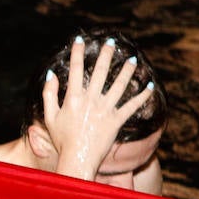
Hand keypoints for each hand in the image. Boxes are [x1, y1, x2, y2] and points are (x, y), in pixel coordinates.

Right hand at [43, 36, 154, 181]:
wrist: (77, 158)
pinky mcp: (117, 121)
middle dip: (106, 55)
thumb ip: (49, 94)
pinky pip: (132, 106)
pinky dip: (142, 96)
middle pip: (101, 72)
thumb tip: (51, 75)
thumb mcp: (50, 116)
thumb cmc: (62, 139)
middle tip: (112, 42)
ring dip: (127, 71)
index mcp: (73, 98)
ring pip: (119, 85)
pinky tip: (150, 86)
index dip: (77, 53)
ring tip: (133, 60)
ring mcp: (105, 110)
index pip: (76, 70)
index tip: (79, 40)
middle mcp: (91, 100)